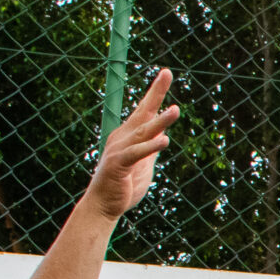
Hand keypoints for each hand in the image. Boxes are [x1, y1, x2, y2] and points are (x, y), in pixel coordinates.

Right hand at [85, 67, 177, 220]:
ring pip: (143, 131)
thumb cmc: (124, 185)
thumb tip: (163, 132)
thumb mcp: (144, 163)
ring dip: (160, 121)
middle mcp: (123, 137)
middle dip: (155, 92)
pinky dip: (151, 147)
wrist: (103, 205)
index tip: (166, 72)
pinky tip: (165, 141)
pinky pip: (137, 153)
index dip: (156, 92)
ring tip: (176, 110)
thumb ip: (152, 147)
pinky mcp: (119, 164)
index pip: (145, 110)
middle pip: (143, 111)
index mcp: (129, 135)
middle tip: (167, 73)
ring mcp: (119, 149)